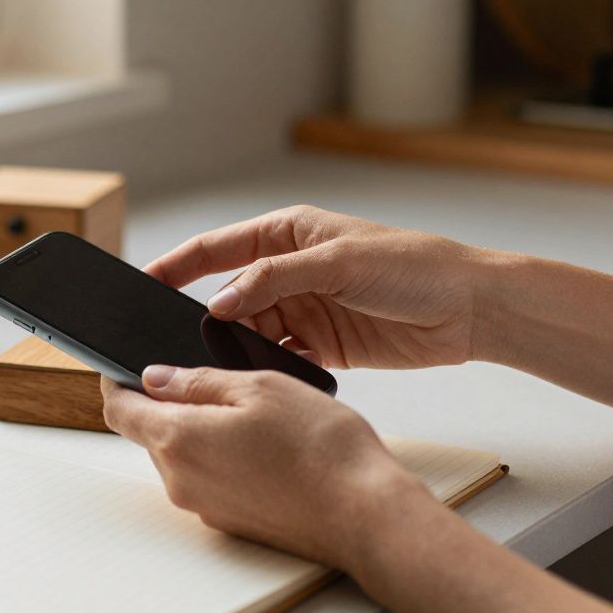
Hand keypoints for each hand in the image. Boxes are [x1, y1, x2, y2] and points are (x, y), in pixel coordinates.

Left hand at [100, 366, 436, 572]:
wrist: (365, 512)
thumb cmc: (321, 448)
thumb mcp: (259, 387)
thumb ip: (198, 380)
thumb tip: (157, 376)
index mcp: (178, 439)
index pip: (118, 408)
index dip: (115, 379)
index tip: (124, 363)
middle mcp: (180, 479)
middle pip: (149, 431)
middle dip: (167, 401)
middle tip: (212, 378)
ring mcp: (203, 505)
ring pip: (180, 454)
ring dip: (198, 428)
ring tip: (250, 410)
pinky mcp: (228, 520)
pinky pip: (207, 477)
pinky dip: (221, 455)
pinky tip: (263, 443)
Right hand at [146, 205, 491, 368]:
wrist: (470, 309)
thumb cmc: (414, 265)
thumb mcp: (338, 261)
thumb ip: (275, 279)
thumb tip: (221, 301)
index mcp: (287, 234)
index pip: (216, 249)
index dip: (177, 265)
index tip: (142, 283)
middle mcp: (289, 270)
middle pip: (228, 296)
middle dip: (204, 318)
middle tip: (174, 341)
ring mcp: (304, 309)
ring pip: (250, 331)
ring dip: (238, 348)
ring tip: (220, 365)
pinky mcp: (322, 344)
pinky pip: (280, 357)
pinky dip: (268, 368)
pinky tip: (260, 378)